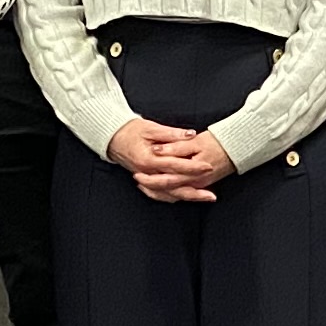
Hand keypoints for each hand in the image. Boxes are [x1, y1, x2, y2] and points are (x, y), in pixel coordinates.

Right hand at [111, 118, 231, 202]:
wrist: (113, 138)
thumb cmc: (131, 131)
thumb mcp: (151, 128)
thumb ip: (172, 133)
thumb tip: (191, 135)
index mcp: (148, 159)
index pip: (175, 166)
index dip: (193, 168)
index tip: (208, 167)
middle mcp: (147, 173)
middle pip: (173, 187)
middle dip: (195, 191)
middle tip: (212, 193)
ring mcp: (146, 180)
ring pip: (168, 194)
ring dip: (187, 197)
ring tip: (205, 198)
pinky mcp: (146, 181)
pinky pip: (160, 195)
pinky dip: (174, 197)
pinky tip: (187, 197)